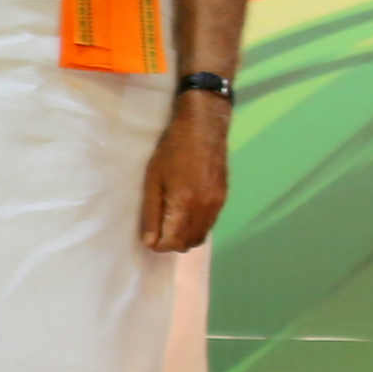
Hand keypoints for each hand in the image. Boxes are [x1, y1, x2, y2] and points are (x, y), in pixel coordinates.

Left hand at [138, 94, 229, 252]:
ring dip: (184, 236)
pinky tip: (185, 212)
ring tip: (170, 221)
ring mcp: (217, 204)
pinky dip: (196, 226)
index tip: (149, 236)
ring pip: (200, 237)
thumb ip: (151, 213)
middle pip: (188, 244)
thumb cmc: (172, 150)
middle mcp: (205, 209)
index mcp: (185, 204)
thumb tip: (149, 241)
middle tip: (158, 229)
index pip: (172, 242)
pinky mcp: (223, 198)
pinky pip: (209, 224)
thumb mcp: (153, 180)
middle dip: (171, 243)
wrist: (204, 127)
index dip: (158, 244)